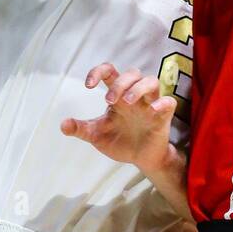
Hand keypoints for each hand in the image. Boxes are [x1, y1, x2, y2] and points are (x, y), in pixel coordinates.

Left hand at [61, 62, 179, 178]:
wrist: (140, 159)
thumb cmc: (120, 141)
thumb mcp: (97, 135)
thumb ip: (81, 129)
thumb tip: (63, 125)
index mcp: (118, 96)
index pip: (110, 72)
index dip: (98, 72)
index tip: (88, 85)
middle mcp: (135, 96)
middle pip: (132, 73)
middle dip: (120, 83)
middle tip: (109, 100)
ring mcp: (150, 104)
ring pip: (152, 81)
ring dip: (139, 88)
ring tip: (128, 102)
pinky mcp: (163, 117)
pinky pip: (169, 102)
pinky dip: (162, 103)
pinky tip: (152, 111)